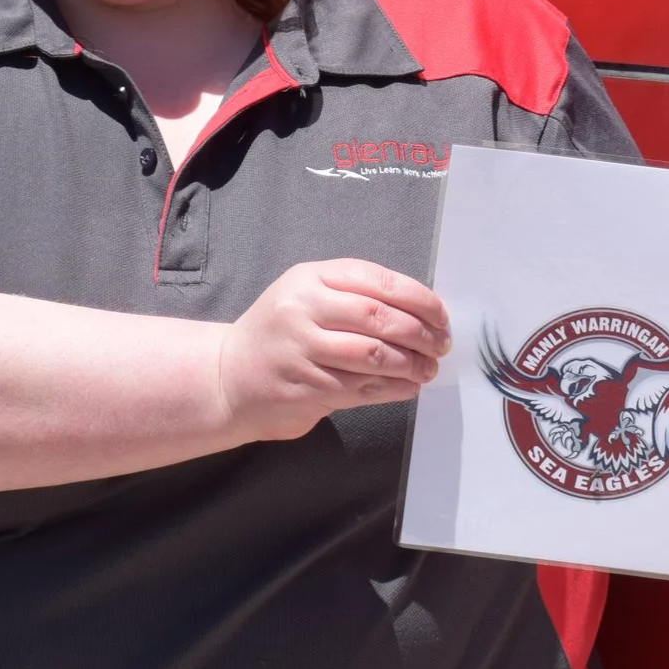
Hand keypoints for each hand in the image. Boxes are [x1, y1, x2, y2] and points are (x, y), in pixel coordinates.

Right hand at [219, 260, 450, 440]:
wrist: (227, 376)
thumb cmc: (279, 333)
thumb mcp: (307, 297)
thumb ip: (353, 296)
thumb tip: (419, 312)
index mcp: (310, 280)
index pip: (376, 281)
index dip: (417, 298)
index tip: (441, 315)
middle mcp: (303, 310)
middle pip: (378, 318)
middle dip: (420, 333)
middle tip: (441, 345)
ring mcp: (301, 351)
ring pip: (373, 356)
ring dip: (411, 365)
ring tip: (428, 369)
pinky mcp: (304, 388)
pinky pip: (361, 388)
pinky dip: (393, 389)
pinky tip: (407, 387)